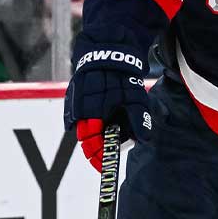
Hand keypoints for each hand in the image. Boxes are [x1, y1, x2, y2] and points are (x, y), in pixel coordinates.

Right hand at [63, 42, 152, 170]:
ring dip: (94, 136)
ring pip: (82, 129)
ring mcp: (74, 105)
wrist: (107, 52)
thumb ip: (138, 120)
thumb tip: (143, 140)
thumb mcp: (135, 98)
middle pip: (85, 139)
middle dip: (96, 149)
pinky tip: (103, 121)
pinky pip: (80, 117)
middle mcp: (78, 112)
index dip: (98, 157)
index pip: (91, 144)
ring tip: (109, 137)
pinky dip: (91, 123)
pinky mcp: (75, 98)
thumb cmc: (120, 76)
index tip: (106, 165)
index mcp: (92, 114)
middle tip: (107, 155)